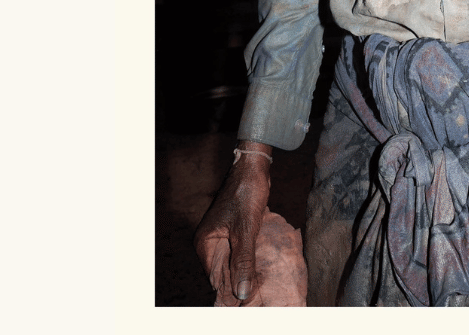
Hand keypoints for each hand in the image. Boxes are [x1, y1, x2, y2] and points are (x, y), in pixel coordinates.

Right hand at [193, 144, 271, 305]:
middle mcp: (209, 242)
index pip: (216, 278)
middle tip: (259, 294)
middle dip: (240, 282)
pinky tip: (263, 267)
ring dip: (247, 271)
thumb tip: (241, 293)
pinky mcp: (234, 230)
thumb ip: (243, 261)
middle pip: (224, 272)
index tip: (249, 302)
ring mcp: (222, 236)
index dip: (233, 290)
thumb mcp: (246, 229)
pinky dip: (250, 258)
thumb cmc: (247, 193)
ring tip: (263, 285)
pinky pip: (241, 251)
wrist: (254, 166)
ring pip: (234, 262)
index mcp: (205, 243)